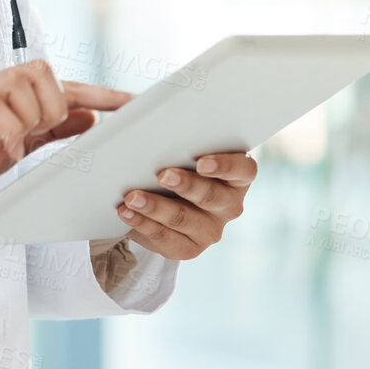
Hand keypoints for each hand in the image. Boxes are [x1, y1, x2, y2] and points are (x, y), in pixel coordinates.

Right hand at [0, 60, 131, 210]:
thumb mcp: (14, 145)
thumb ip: (49, 130)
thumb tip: (90, 118)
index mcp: (11, 94)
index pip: (64, 86)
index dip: (101, 94)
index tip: (136, 104)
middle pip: (45, 72)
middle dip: (52, 105)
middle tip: (35, 133)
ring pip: (25, 88)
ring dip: (27, 120)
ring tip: (7, 142)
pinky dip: (7, 134)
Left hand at [116, 151, 256, 259]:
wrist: (167, 197)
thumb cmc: (180, 161)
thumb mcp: (185, 149)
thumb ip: (180, 137)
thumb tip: (152, 120)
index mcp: (238, 176)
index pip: (243, 170)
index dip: (225, 166)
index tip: (202, 162)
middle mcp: (230, 205)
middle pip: (211, 196)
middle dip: (185, 185)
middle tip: (162, 175)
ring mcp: (211, 229)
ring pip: (183, 219)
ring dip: (156, 207)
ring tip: (132, 196)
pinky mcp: (190, 248)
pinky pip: (166, 238)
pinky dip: (143, 224)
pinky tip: (126, 212)